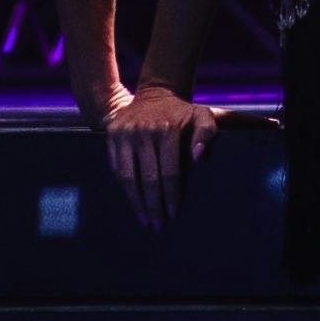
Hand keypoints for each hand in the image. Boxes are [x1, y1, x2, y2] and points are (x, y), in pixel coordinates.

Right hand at [101, 80, 217, 228]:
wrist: (154, 94)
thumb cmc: (182, 113)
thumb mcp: (202, 115)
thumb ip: (207, 133)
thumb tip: (199, 158)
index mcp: (167, 129)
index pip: (169, 171)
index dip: (170, 195)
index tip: (173, 213)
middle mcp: (143, 131)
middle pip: (148, 178)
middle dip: (153, 205)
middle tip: (157, 226)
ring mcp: (125, 134)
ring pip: (128, 176)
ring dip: (136, 202)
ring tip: (144, 220)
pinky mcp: (112, 136)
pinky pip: (115, 168)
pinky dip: (123, 188)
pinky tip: (132, 202)